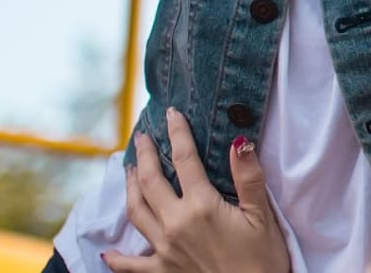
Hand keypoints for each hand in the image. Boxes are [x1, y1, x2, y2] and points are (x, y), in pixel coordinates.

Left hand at [103, 108, 289, 272]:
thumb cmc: (262, 259)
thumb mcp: (262, 215)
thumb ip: (248, 177)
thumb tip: (239, 140)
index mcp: (202, 206)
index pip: (185, 159)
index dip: (177, 133)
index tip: (171, 113)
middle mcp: (176, 224)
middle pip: (151, 182)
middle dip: (144, 156)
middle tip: (140, 137)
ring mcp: (165, 249)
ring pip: (136, 212)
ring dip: (129, 188)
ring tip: (128, 171)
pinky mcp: (163, 271)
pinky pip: (131, 265)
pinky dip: (117, 257)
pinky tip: (108, 252)